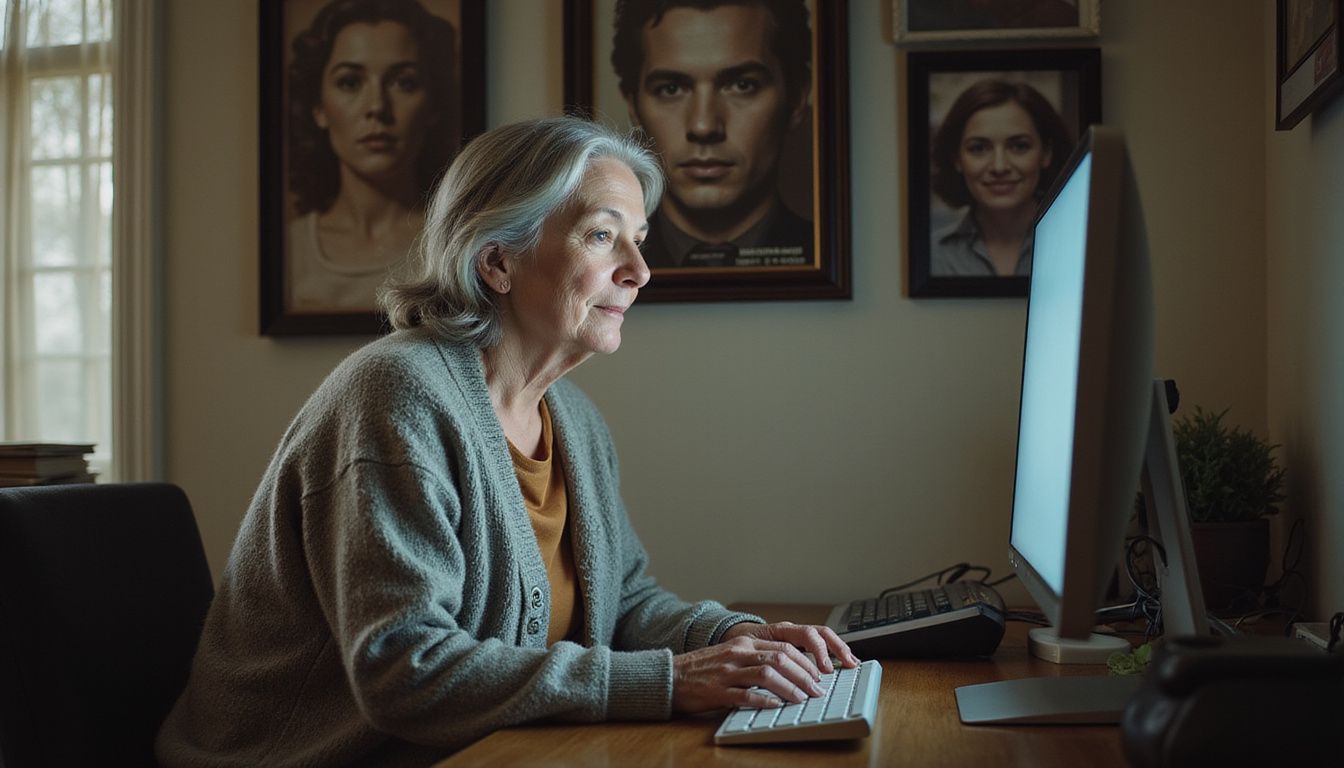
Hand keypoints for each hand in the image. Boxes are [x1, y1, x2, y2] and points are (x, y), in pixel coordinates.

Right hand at [669, 622, 858, 714]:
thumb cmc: (703, 668)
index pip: (783, 647)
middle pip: (780, 659)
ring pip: (767, 674)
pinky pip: (745, 695)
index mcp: (743, 643)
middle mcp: (738, 653)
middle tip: (816, 690)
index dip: (805, 662)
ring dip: (790, 688)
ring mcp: (727, 671)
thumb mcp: (731, 655)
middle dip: (804, 675)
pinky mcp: (717, 690)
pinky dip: (763, 700)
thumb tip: (788, 671)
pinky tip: (775, 706)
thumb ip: (756, 659)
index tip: (817, 675)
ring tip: (802, 699)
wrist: (671, 676)